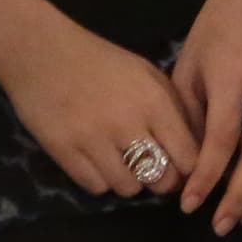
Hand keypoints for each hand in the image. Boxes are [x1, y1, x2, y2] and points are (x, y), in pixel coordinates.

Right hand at [0, 3, 201, 201]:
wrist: (44, 54)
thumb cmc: (102, 61)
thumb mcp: (149, 75)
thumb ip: (174, 108)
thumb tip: (197, 144)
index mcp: (155, 102)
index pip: (188, 155)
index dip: (192, 169)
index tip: (188, 170)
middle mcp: (128, 124)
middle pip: (161, 179)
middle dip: (164, 181)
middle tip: (158, 174)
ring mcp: (94, 140)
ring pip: (128, 188)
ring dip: (131, 182)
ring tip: (127, 166)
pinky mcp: (64, 152)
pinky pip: (95, 187)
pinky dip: (102, 181)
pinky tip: (101, 164)